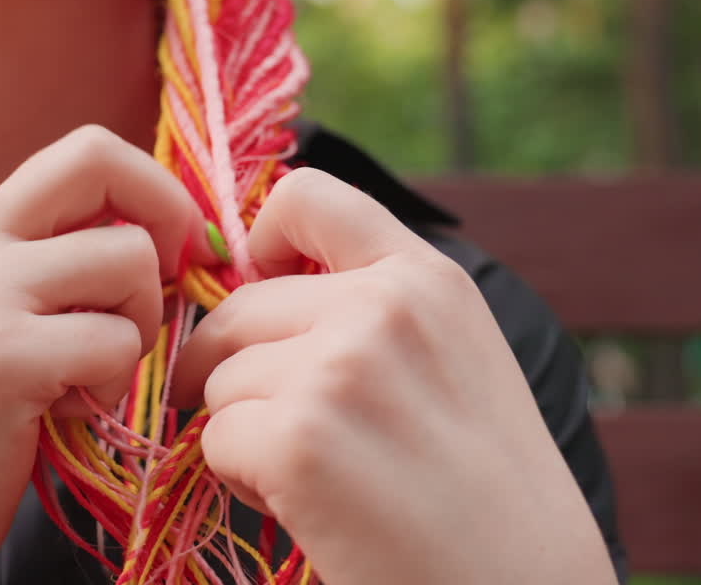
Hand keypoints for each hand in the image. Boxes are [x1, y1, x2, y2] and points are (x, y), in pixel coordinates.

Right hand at [0, 126, 204, 580]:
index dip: (153, 188)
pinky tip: (66, 410)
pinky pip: (117, 343)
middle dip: (167, 218)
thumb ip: (63, 262)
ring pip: (129, 260)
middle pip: (102, 162)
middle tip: (167, 286)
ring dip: (138, 328)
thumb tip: (173, 230)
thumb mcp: (3, 313)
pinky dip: (113, 387)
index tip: (177, 247)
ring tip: (89, 374)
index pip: (85, 149)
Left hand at [170, 168, 616, 584]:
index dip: (260, 241)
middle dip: (240, 370)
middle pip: (238, 308)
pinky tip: (306, 506)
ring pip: (219, 379)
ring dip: (244, 430)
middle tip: (291, 430)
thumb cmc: (486, 494)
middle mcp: (384, 306)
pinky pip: (214, 439)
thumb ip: (373, 308)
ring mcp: (339, 369)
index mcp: (427, 278)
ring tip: (319, 475)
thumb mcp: (453, 361)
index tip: (263, 290)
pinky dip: (240, 479)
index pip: (305, 195)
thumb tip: (253, 274)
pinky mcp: (299, 440)